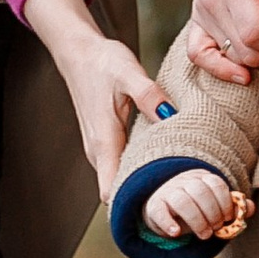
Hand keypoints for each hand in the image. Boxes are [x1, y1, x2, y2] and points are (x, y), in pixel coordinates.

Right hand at [17, 0, 165, 195]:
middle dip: (146, 197)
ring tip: (174, 180)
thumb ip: (148, 96)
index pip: (111, 192)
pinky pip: (120, 167)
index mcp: (104, 141)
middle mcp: (98, 152)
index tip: (161, 203)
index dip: (133, 204)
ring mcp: (99, 149)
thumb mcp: (129, 73)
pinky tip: (161, 160)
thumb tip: (170, 116)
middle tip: (178, 194)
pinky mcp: (104, 143)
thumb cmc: (103, 63)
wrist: (80, 53)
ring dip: (143, 183)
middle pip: (119, 191)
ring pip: (119, 179)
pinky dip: (138, 169)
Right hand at [144, 167, 252, 242]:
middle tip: (216, 229)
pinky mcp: (154, 206)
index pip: (216, 183)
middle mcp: (184, 182)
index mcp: (202, 178)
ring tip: (204, 234)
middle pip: (200, 191)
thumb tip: (250, 208)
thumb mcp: (215, 208)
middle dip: (212, 213)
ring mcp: (168, 192)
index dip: (225, 203)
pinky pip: (159, 211)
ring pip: (181, 200)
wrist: (166, 211)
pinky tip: (176, 233)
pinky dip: (168, 223)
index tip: (227, 218)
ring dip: (196, 220)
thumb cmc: (197, 210)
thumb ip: (234, 208)